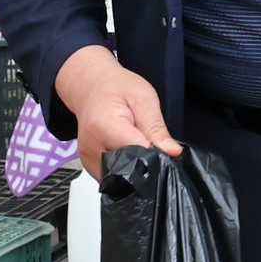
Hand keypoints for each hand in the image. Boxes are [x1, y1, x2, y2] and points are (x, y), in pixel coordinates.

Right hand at [53, 44, 179, 177]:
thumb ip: (156, 128)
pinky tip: (125, 149)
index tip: (162, 146)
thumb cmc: (115, 87)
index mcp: (104, 127)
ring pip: (121, 176)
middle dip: (144, 161)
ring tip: (133, 141)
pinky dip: (123, 167)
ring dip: (133, 165)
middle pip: (128, 169)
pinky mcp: (89, 165)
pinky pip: (112, 175)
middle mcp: (91, 147)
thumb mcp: (143, 99)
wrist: (90, 85)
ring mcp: (88, 158)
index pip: (138, 155)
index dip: (155, 154)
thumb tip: (172, 152)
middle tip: (146, 139)